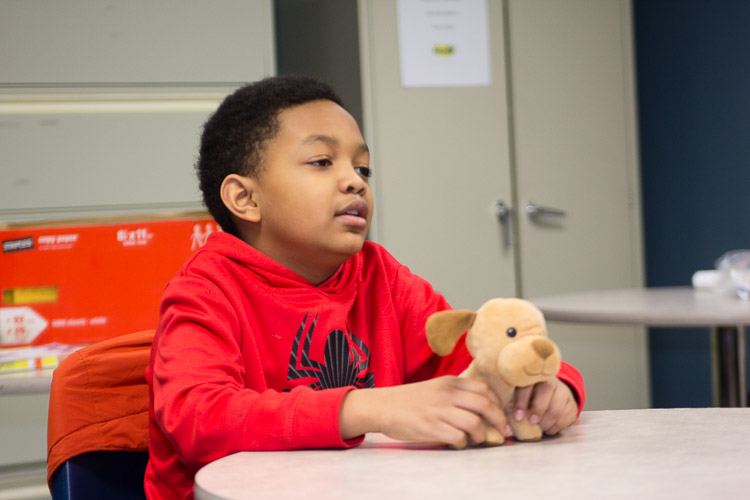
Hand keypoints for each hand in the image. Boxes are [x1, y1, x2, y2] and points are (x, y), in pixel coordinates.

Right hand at [340, 376, 510, 447]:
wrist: (383, 406)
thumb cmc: (410, 400)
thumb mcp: (435, 387)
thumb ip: (456, 393)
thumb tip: (483, 409)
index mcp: (449, 382)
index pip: (484, 388)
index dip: (497, 403)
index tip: (501, 414)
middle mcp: (446, 394)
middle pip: (485, 405)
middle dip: (499, 420)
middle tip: (503, 431)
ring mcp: (438, 411)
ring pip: (474, 423)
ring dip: (481, 435)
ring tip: (478, 439)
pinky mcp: (431, 428)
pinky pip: (458, 437)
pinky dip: (463, 443)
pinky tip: (459, 442)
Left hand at [512, 378, 577, 434]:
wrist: (552, 391)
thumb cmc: (530, 393)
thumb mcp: (520, 391)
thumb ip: (511, 397)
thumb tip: (500, 412)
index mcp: (533, 377)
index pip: (527, 385)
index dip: (522, 402)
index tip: (518, 416)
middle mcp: (550, 381)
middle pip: (545, 392)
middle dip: (537, 411)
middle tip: (532, 422)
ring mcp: (563, 391)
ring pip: (557, 408)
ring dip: (547, 422)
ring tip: (539, 428)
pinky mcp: (572, 403)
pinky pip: (566, 417)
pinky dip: (556, 427)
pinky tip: (548, 429)